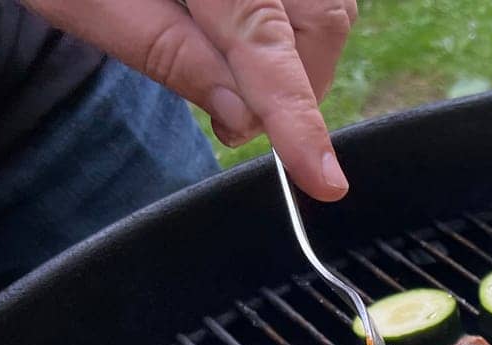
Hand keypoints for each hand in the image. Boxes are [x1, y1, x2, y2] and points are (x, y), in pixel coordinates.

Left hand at [27, 0, 356, 200]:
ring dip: (294, 52)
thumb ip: (164, 53)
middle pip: (321, 23)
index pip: (268, 52)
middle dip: (295, 83)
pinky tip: (240, 30)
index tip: (326, 180)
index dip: (299, 121)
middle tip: (233, 112)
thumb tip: (238, 118)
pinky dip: (290, 24)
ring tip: (230, 62)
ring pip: (326, 9)